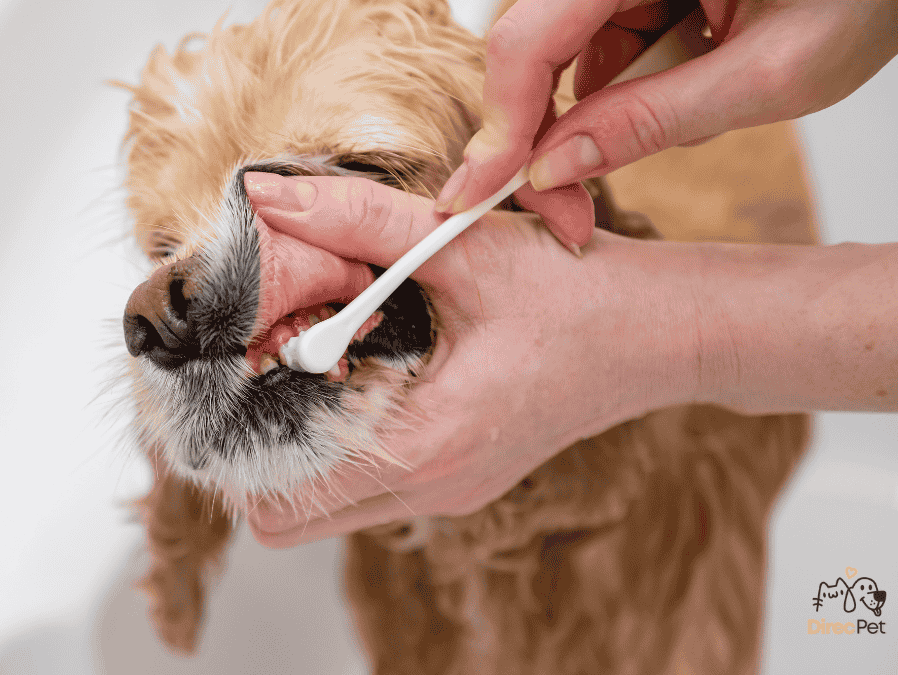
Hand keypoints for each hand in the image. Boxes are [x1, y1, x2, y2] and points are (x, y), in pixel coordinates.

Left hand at [242, 171, 702, 546]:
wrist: (664, 333)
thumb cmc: (577, 293)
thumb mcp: (463, 248)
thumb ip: (358, 219)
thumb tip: (268, 195)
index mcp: (425, 445)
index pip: (279, 495)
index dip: (235, 438)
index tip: (234, 373)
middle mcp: (431, 488)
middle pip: (289, 520)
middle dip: (253, 451)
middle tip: (261, 372)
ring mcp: (447, 493)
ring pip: (326, 508)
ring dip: (298, 447)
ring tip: (312, 367)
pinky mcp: (460, 480)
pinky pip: (371, 487)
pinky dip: (344, 444)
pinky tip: (364, 372)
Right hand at [436, 0, 897, 237]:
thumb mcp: (772, 75)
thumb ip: (652, 122)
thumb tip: (553, 169)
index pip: (528, 42)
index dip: (499, 126)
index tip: (480, 197)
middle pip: (531, 51)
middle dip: (543, 137)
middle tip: (568, 213)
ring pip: (567, 58)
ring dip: (603, 111)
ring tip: (699, 102)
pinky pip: (603, 49)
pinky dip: (631, 88)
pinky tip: (693, 80)